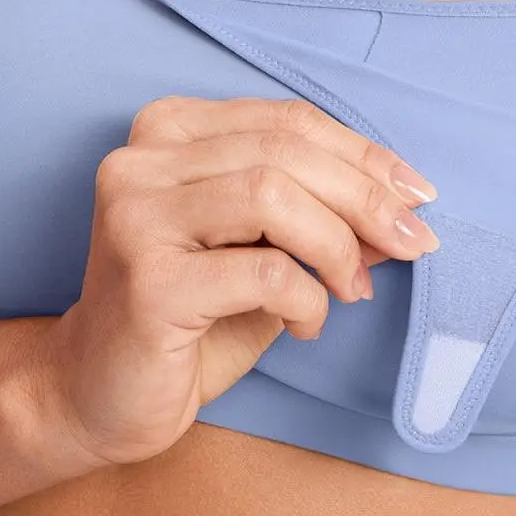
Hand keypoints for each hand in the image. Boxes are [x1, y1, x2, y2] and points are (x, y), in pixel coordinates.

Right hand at [32, 96, 441, 469]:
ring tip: (352, 288)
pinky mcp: (147, 281)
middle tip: (411, 243)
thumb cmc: (188, 319)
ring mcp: (136, 217)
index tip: (418, 195)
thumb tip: (404, 206)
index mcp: (167, 130)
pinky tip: (305, 324)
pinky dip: (307, 298)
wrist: (96, 395)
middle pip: (284, 152)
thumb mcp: (262, 250)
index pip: (286, 120)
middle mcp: (140, 161)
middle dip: (365, 198)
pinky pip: (263, 271)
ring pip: (273, 195)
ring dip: (336, 245)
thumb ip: (320, 216)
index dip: (363, 155)